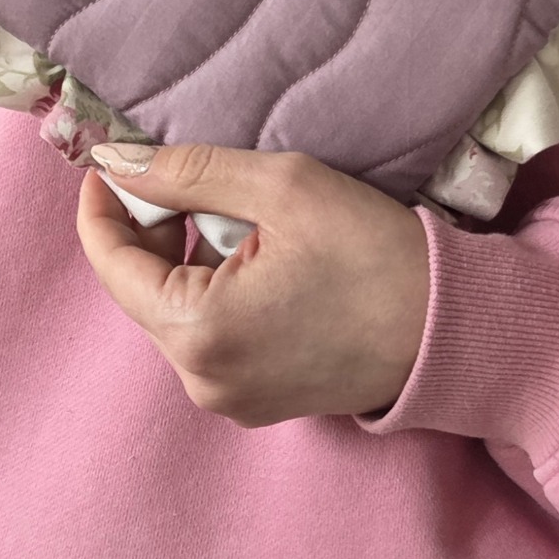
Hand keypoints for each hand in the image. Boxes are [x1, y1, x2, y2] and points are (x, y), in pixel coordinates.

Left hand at [75, 142, 429, 427]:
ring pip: (174, 307)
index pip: (110, 262)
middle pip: (139, 286)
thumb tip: (115, 160)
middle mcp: (201, 379)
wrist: (454, 328)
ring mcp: (229, 398)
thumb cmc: (375, 253)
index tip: (113, 158)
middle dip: (153, 224)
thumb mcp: (281, 188)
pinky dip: (214, 286)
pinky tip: (257, 254)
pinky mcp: (256, 400)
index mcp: (199, 332)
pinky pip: (209, 332)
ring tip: (240, 215)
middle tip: (189, 174)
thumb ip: (189, 172)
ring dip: (187, 254)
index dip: (103, 201)